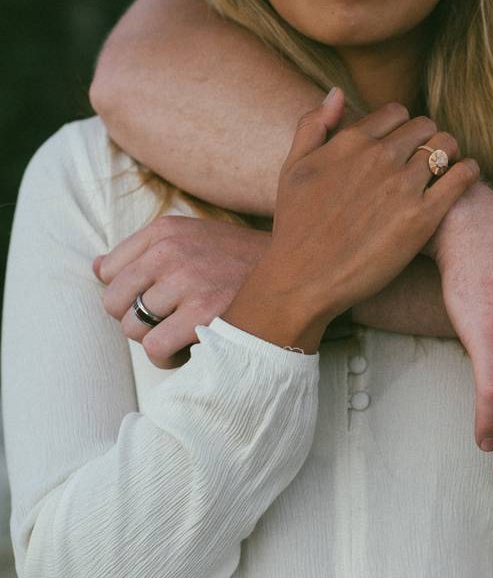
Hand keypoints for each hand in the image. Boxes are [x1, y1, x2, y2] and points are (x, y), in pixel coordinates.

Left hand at [93, 216, 269, 367]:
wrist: (300, 274)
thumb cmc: (244, 263)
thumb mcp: (195, 238)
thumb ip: (146, 250)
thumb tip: (97, 267)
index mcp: (165, 230)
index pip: (108, 271)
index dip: (130, 293)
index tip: (159, 299)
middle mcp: (171, 251)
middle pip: (113, 302)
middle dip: (137, 318)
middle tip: (170, 321)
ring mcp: (187, 281)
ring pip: (132, 328)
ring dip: (155, 340)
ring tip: (183, 335)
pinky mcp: (204, 314)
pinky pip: (155, 348)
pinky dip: (168, 357)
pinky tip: (191, 348)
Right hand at [222, 91, 479, 350]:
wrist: (302, 279)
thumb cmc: (294, 227)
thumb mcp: (293, 167)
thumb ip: (314, 124)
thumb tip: (337, 91)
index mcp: (351, 142)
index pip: (396, 112)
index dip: (403, 126)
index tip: (404, 144)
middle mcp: (380, 157)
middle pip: (425, 126)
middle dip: (428, 138)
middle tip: (427, 159)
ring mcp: (403, 186)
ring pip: (447, 146)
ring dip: (450, 152)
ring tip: (445, 168)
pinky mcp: (423, 217)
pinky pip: (462, 177)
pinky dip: (468, 172)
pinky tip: (465, 178)